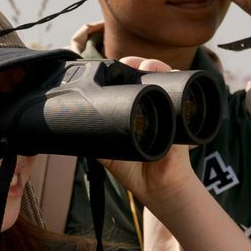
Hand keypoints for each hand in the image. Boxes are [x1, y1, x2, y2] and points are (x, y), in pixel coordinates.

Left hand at [98, 56, 198, 209]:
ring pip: (162, 76)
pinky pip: (181, 90)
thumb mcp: (106, 151)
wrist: (156, 187)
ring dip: (154, 65)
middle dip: (134, 63)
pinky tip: (166, 72)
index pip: (124, 82)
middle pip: (143, 73)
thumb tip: (69, 128)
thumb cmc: (133, 169)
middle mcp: (148, 105)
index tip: (108, 67)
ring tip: (146, 65)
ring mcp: (165, 107)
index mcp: (131, 110)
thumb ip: (92, 138)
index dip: (118, 71)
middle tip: (126, 64)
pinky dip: (174, 77)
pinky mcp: (180, 114)